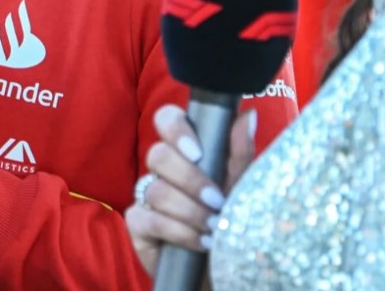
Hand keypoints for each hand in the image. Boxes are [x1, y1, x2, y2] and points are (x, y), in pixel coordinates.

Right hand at [124, 104, 257, 276]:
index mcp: (186, 151)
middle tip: (217, 200)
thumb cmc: (233, 223)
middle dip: (190, 179)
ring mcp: (146, 195)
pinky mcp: (137, 224)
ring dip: (190, 211)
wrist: (224, 269)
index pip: (167, 119)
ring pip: (156, 190)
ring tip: (214, 227)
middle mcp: (162, 170)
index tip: (197, 152)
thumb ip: (239, 152)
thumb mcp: (242, 187)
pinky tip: (200, 242)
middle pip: (158, 154)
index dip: (175, 128)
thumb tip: (248, 114)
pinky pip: (147, 218)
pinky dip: (178, 232)